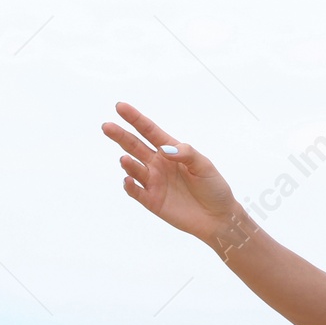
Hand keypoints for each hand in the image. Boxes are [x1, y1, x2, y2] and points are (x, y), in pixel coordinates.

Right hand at [101, 102, 241, 244]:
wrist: (218, 217)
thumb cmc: (213, 188)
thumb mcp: (205, 166)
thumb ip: (187, 154)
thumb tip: (165, 150)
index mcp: (171, 151)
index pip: (149, 131)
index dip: (135, 119)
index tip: (120, 107)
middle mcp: (158, 164)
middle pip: (135, 146)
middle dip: (121, 136)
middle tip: (107, 126)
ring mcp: (153, 182)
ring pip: (134, 169)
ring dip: (128, 163)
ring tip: (125, 159)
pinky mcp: (151, 200)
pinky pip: (136, 192)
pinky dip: (130, 186)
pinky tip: (128, 180)